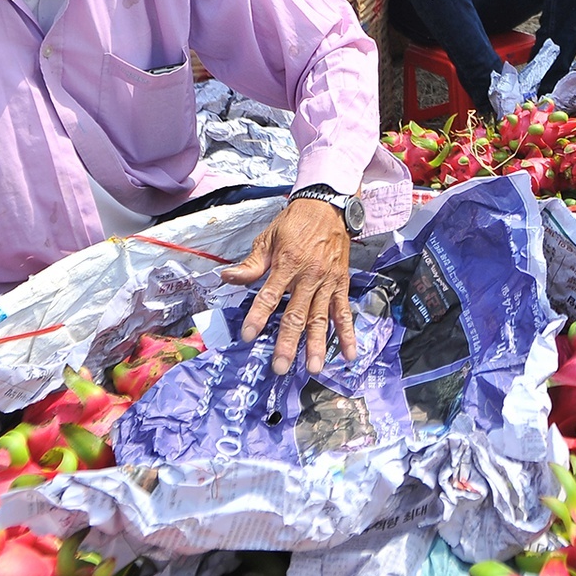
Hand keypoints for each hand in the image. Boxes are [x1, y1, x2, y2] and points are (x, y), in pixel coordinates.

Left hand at [220, 198, 355, 373]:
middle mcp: (309, 276)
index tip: (248, 336)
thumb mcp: (268, 238)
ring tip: (313, 367)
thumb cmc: (294, 223)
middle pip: (297, 314)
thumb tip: (227, 278)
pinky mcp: (341, 284)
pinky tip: (348, 354)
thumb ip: (251, 264)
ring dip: (317, 344)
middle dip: (288, 342)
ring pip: (321, 318)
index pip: (270, 295)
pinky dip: (347, 333)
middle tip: (280, 367)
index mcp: (287, 263)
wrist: (328, 207)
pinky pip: (344, 312)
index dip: (258, 316)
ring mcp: (328, 282)